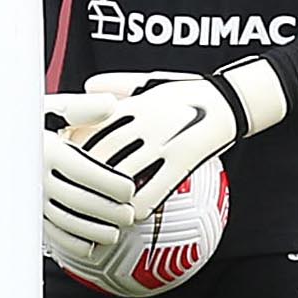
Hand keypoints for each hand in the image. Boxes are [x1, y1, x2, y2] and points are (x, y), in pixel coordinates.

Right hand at [39, 95, 139, 273]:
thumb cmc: (26, 123)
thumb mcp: (51, 109)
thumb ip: (81, 108)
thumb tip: (110, 104)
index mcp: (47, 150)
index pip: (87, 172)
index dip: (113, 185)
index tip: (130, 189)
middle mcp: (36, 177)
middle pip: (80, 201)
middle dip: (110, 211)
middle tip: (130, 214)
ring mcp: (29, 198)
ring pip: (67, 222)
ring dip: (95, 231)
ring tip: (116, 230)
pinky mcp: (26, 213)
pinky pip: (51, 234)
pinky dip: (73, 243)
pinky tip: (92, 244)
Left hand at [69, 60, 287, 224]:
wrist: (230, 100)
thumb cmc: (187, 93)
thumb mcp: (151, 82)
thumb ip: (118, 84)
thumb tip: (88, 85)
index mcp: (135, 104)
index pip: (90, 128)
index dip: (74, 150)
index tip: (66, 163)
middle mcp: (145, 122)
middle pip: (100, 155)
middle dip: (83, 176)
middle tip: (73, 193)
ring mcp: (164, 143)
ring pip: (122, 176)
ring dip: (106, 196)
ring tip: (96, 208)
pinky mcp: (183, 163)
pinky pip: (152, 193)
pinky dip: (135, 208)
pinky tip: (129, 214)